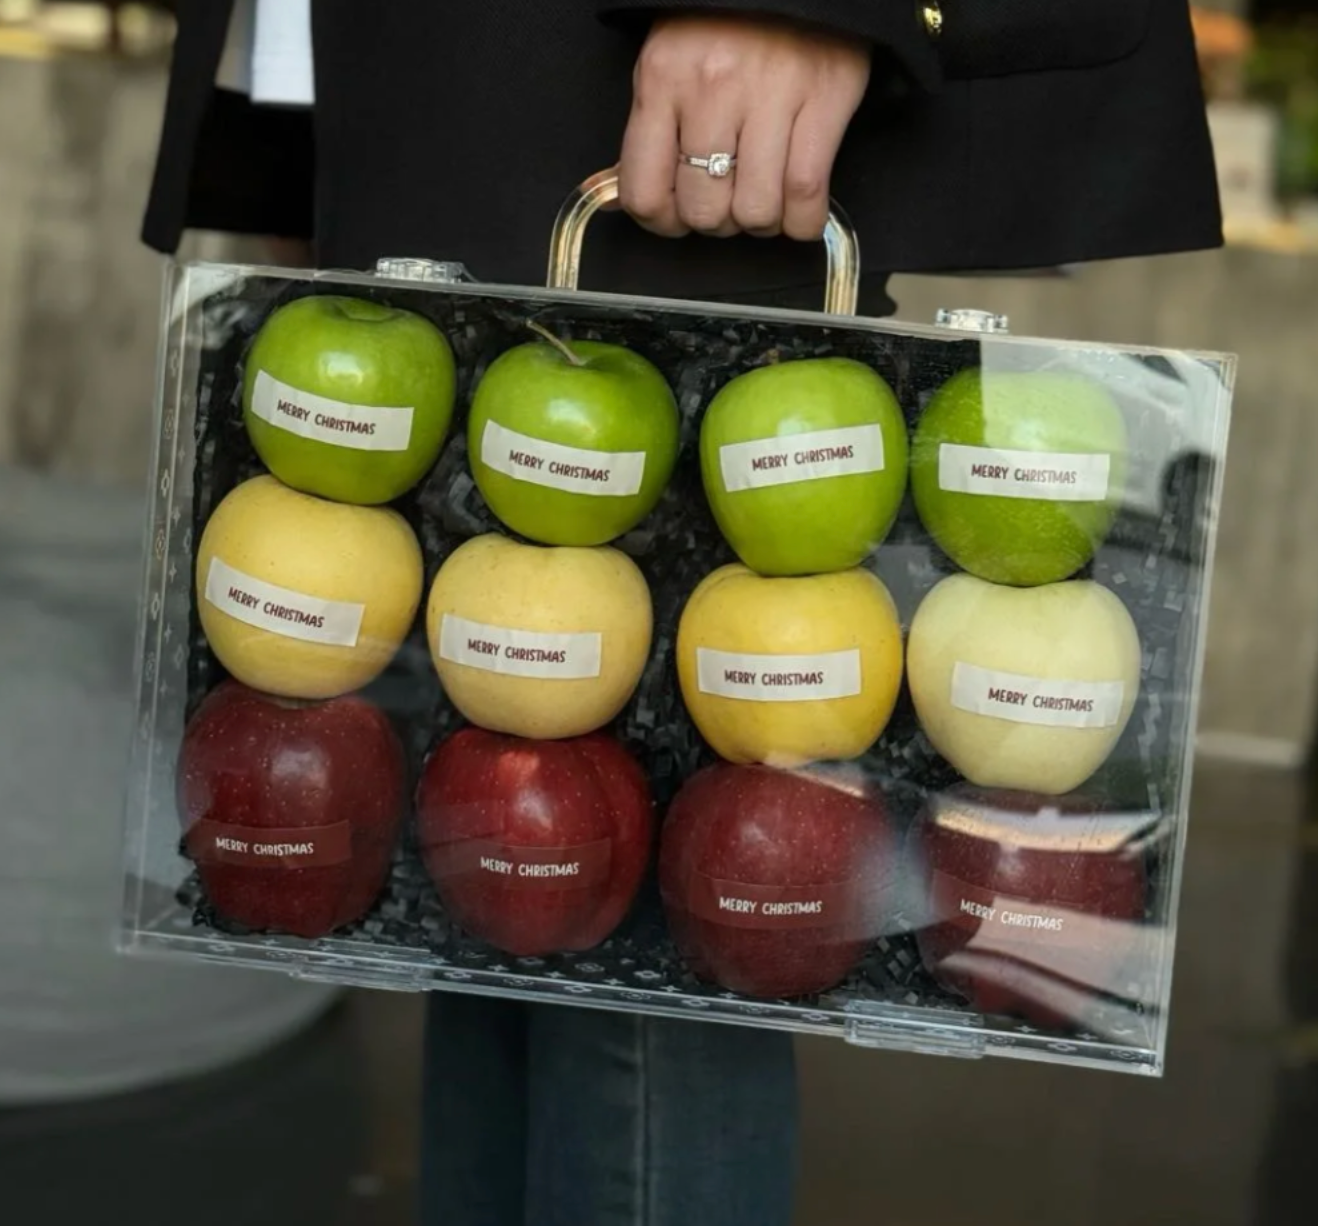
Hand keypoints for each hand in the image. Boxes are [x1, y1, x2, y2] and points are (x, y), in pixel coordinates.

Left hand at [618, 15, 869, 241]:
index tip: (679, 219)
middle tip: (729, 202)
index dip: (663, 223)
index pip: (645, 192)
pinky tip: (798, 213)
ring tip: (765, 200)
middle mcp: (712, 87)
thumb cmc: (726, 27)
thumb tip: (612, 202)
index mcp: (663, 79)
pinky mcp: (822, 99)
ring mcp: (770, 94)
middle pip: (705, 210)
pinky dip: (802, 222)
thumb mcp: (668, 67)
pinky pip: (805, 193)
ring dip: (761, 223)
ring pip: (755, 211)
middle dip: (718, 223)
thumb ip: (645, 137)